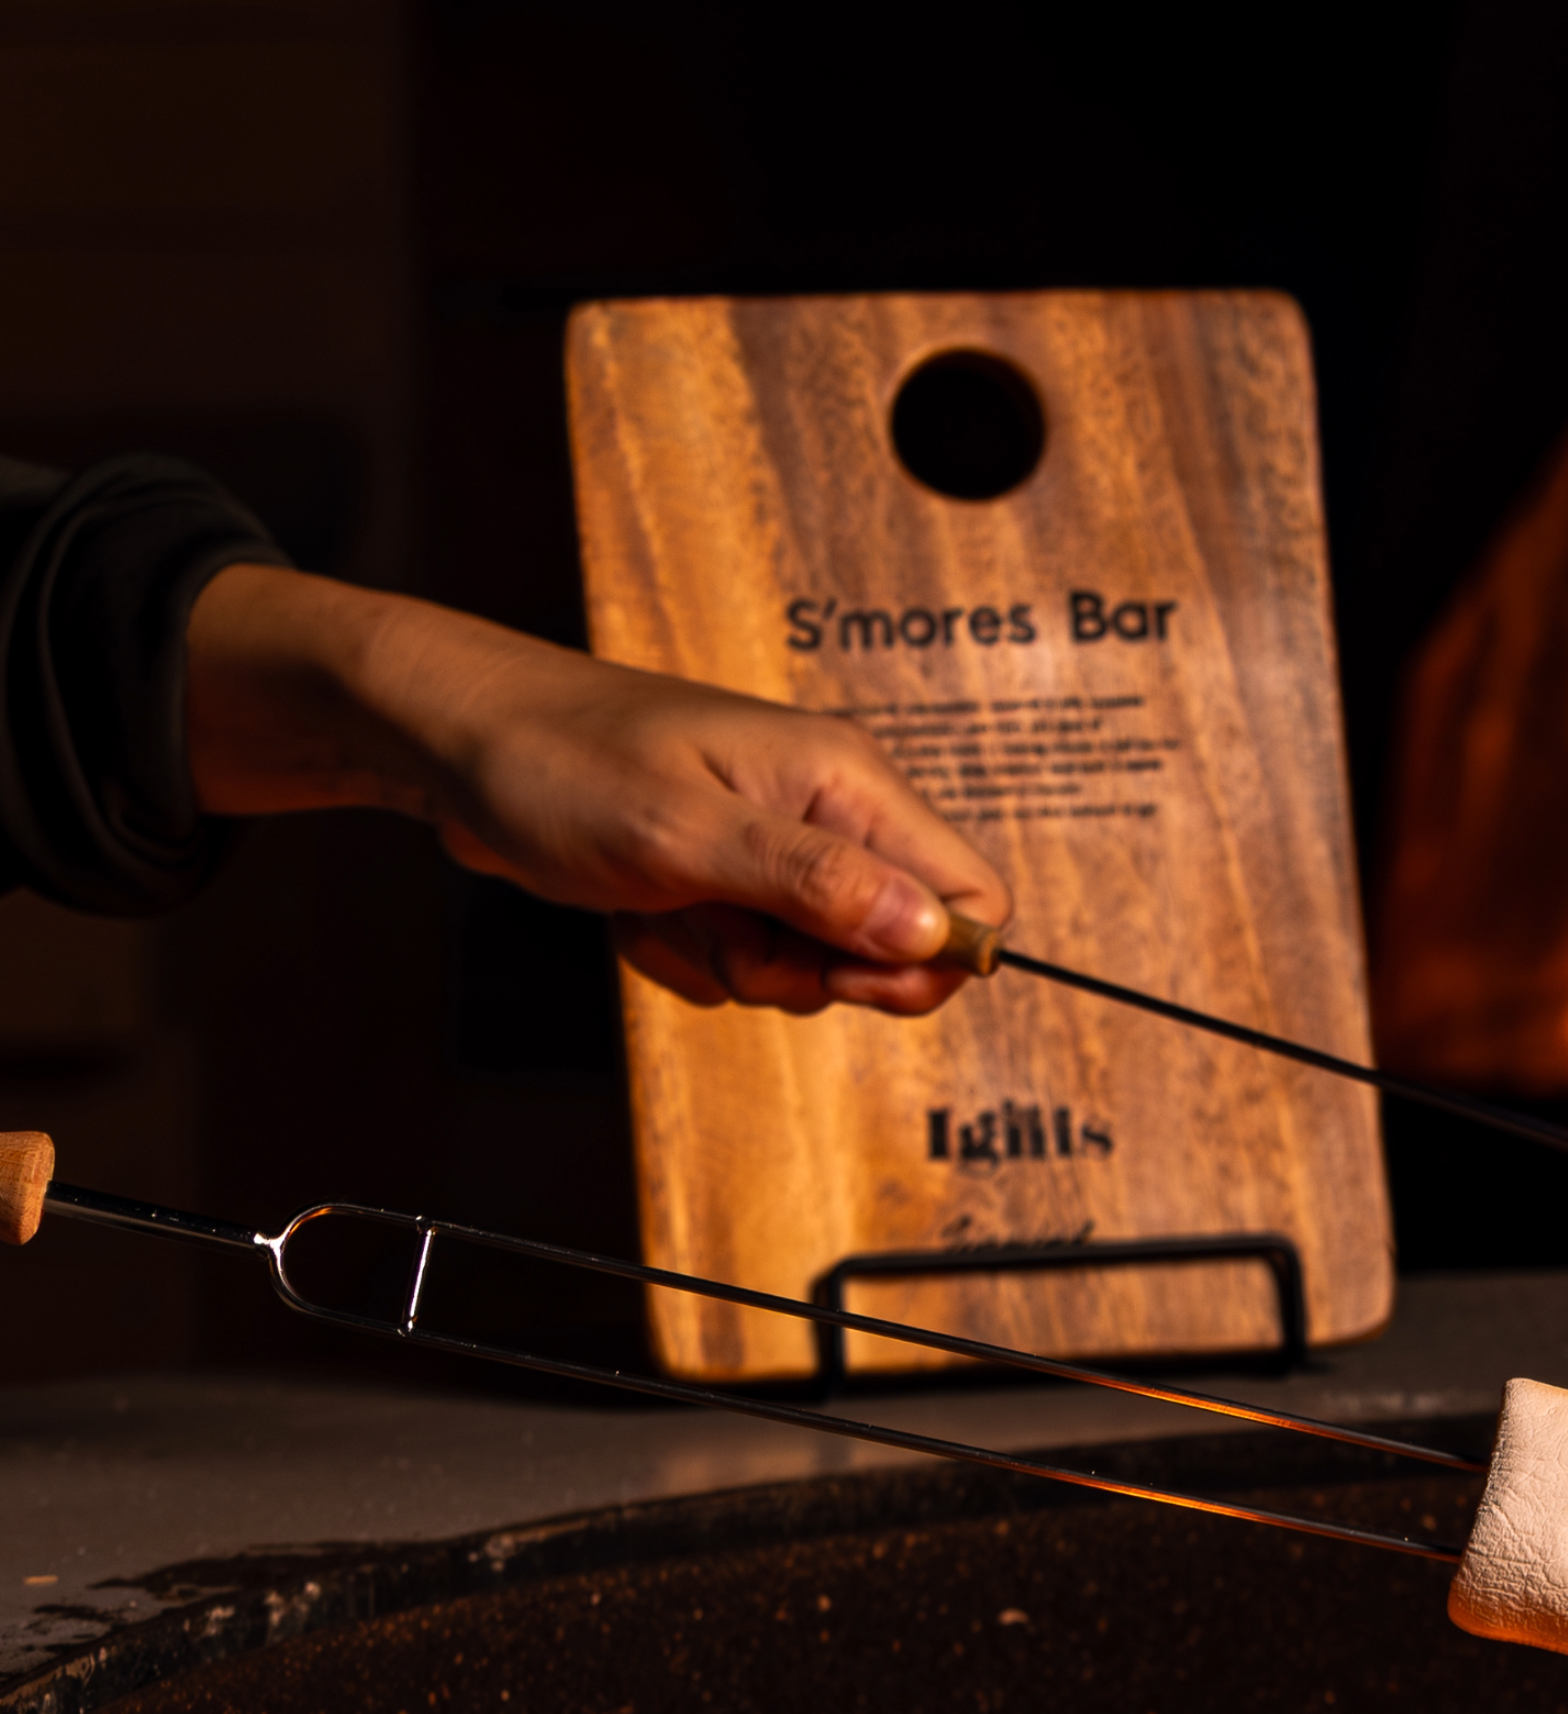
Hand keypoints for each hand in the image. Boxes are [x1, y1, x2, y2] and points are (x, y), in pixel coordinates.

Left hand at [185, 565, 1007, 1014]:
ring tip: (662, 909)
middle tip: (723, 935)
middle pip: (893, 944)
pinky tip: (637, 911)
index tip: (837, 975)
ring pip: (812, 961)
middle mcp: (826, 808)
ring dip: (733, 965)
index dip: (925, 960)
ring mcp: (776, 843)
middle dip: (806, 971)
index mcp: (843, 780)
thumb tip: (932, 932)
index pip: (971, 893)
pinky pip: (745, 958)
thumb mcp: (680, 833)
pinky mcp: (726, 874)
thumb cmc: (553, 763)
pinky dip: (689, 956)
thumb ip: (812, 884)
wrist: (448, 738)